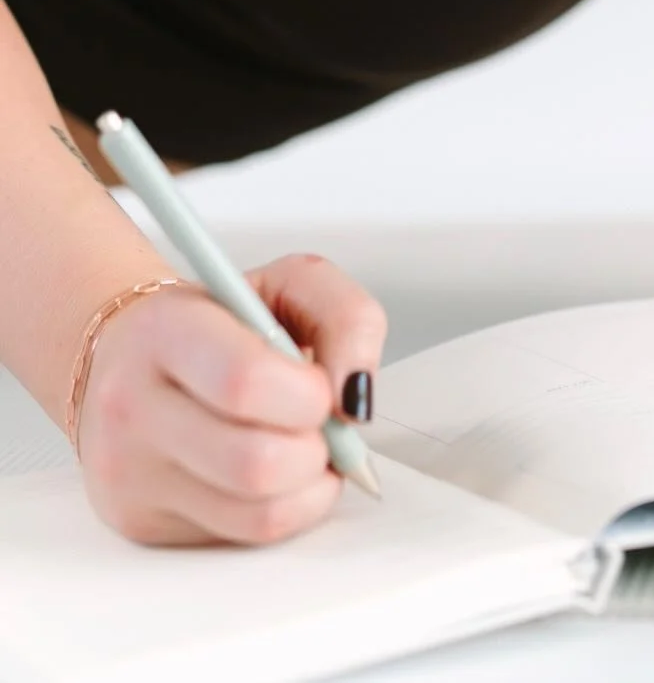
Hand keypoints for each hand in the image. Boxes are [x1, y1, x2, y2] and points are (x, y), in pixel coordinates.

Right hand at [77, 252, 386, 546]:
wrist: (132, 355)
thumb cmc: (218, 321)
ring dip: (309, 484)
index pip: (245, 382)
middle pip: (256, 463)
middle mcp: (132, 406)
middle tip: (319, 423)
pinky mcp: (142, 522)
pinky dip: (287, 508)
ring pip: (258, 513)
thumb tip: (356, 397)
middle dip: (316, 448)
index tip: (322, 388)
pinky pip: (245, 537)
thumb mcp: (290, 284)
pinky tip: (279, 473)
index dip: (308, 396)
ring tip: (303, 445)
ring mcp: (130, 474)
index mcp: (165, 331)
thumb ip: (347, 318)